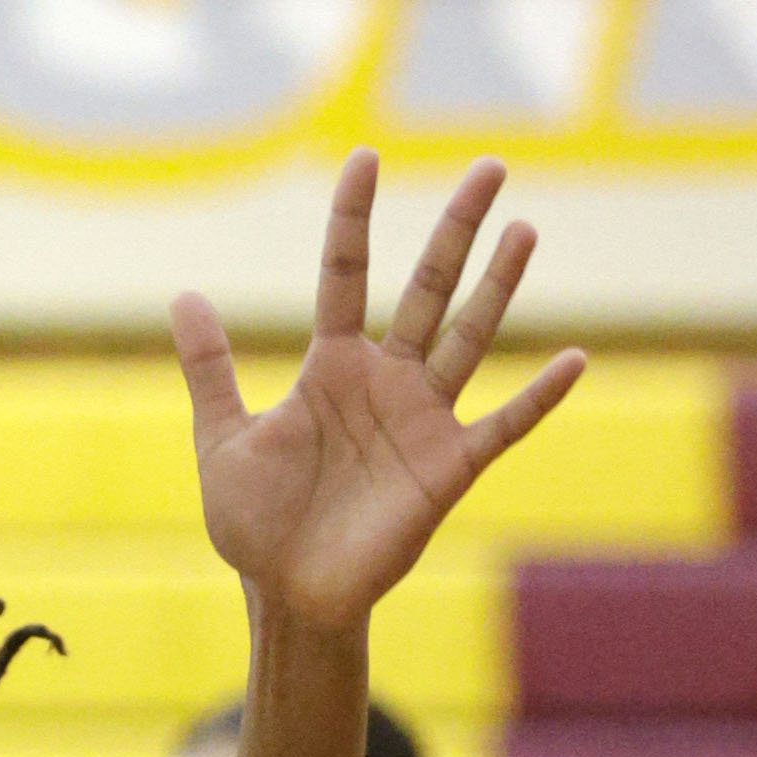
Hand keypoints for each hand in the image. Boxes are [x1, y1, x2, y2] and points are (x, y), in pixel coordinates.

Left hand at [177, 155, 584, 637]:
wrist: (288, 598)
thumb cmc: (256, 526)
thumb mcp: (221, 443)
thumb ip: (210, 371)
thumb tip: (183, 295)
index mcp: (331, 367)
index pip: (346, 275)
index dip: (353, 219)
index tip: (366, 158)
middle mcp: (385, 381)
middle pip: (428, 288)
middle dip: (457, 229)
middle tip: (490, 165)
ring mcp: (421, 421)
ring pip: (468, 337)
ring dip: (498, 287)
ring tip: (523, 230)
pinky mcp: (447, 469)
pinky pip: (502, 426)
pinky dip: (537, 398)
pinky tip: (573, 360)